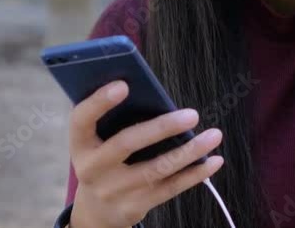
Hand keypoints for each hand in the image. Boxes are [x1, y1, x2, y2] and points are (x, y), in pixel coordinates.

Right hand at [68, 81, 224, 227]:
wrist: (95, 210)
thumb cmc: (104, 160)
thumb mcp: (97, 142)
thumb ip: (115, 119)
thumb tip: (152, 93)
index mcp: (80, 144)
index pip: (81, 120)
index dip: (99, 101)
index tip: (124, 84)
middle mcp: (92, 169)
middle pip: (127, 144)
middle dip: (161, 128)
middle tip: (192, 114)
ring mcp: (114, 190)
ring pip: (156, 169)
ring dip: (189, 151)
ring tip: (214, 134)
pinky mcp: (135, 206)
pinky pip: (170, 188)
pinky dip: (195, 174)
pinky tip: (213, 160)